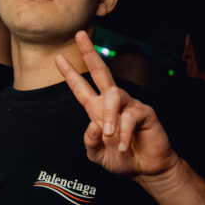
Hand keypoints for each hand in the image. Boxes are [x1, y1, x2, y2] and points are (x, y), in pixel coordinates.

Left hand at [55, 31, 179, 178]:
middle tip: (79, 35)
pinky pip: (130, 115)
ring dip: (109, 116)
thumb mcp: (97, 155)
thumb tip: (93, 125)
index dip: (70, 74)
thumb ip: (90, 142)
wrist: (146, 169)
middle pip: (101, 71)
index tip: (58, 57)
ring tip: (109, 135)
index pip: (81, 88)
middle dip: (90, 53)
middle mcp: (112, 103)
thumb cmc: (121, 158)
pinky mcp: (145, 112)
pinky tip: (123, 145)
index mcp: (97, 110)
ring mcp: (129, 104)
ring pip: (114, 94)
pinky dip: (124, 133)